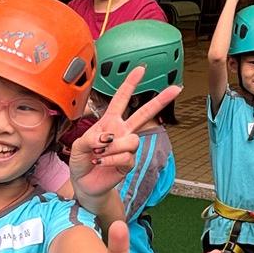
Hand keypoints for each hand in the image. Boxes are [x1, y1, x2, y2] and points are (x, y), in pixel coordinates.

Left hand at [69, 65, 180, 199]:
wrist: (85, 183)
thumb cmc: (81, 161)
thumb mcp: (77, 146)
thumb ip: (90, 139)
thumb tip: (107, 138)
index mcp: (109, 121)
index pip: (121, 99)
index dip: (129, 84)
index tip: (140, 69)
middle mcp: (121, 131)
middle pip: (144, 113)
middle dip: (160, 101)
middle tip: (176, 89)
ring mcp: (126, 147)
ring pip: (132, 140)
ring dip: (113, 147)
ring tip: (100, 153)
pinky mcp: (128, 162)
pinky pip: (126, 157)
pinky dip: (111, 160)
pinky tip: (102, 162)